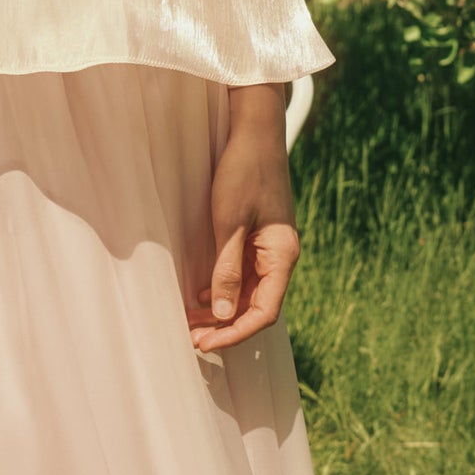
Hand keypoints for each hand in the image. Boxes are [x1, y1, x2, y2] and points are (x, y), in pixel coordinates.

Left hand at [187, 95, 297, 352]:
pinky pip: (244, 276)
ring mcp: (269, 249)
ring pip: (249, 294)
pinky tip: (201, 294)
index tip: (206, 343)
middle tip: (192, 339)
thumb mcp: (229, 221)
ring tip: (192, 323)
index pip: (264, 312)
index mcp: (282, 255)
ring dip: (223, 311)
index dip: (236, 333)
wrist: (255, 131)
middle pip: (257, 307)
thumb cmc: (243, 171)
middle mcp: (280, 257)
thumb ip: (227, 268)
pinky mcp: (257, 238)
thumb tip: (223, 313)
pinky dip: (223, 290)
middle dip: (226, 327)